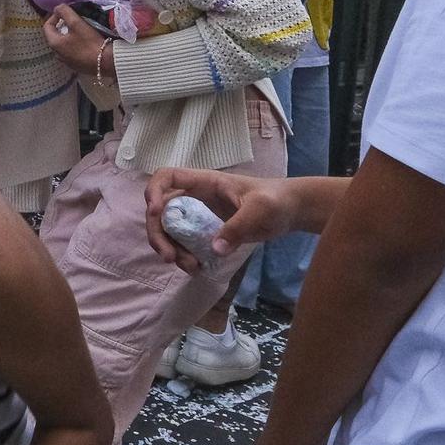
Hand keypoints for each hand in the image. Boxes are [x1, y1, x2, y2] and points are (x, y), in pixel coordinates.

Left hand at [41, 5, 109, 78]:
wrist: (106, 62)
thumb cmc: (90, 42)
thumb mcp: (77, 23)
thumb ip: (65, 12)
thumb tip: (57, 8)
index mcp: (54, 44)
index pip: (47, 26)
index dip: (54, 16)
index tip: (64, 12)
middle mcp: (57, 54)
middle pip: (55, 36)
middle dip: (61, 25)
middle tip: (72, 19)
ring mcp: (66, 61)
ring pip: (63, 44)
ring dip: (68, 35)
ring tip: (78, 29)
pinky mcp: (76, 65)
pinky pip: (71, 52)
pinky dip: (74, 44)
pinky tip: (84, 41)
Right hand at [144, 167, 303, 273]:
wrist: (290, 211)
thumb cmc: (276, 201)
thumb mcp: (260, 209)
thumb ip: (238, 227)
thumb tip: (214, 250)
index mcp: (204, 183)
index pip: (167, 177)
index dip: (154, 191)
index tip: (156, 213)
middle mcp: (194, 197)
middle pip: (161, 211)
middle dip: (159, 234)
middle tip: (169, 257)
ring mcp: (198, 215)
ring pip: (170, 231)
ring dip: (172, 250)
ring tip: (191, 267)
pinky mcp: (204, 232)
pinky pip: (184, 244)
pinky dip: (184, 257)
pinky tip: (197, 268)